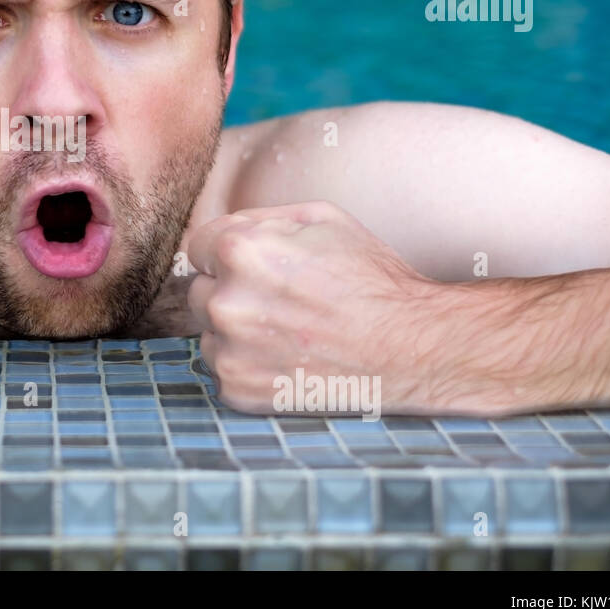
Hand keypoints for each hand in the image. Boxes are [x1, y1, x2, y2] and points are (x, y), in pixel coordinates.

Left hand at [187, 200, 443, 415]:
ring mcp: (228, 351)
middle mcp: (224, 302)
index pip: (198, 247)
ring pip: (209, 332)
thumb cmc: (369, 278)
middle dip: (231, 292)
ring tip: (289, 331)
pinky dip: (248, 364)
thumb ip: (258, 218)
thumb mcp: (320, 219)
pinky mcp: (237, 389)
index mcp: (239, 251)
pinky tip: (288, 358)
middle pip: (199, 291)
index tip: (263, 267)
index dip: (231, 254)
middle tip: (283, 302)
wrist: (410, 348)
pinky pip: (224, 368)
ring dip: (237, 331)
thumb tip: (220, 231)